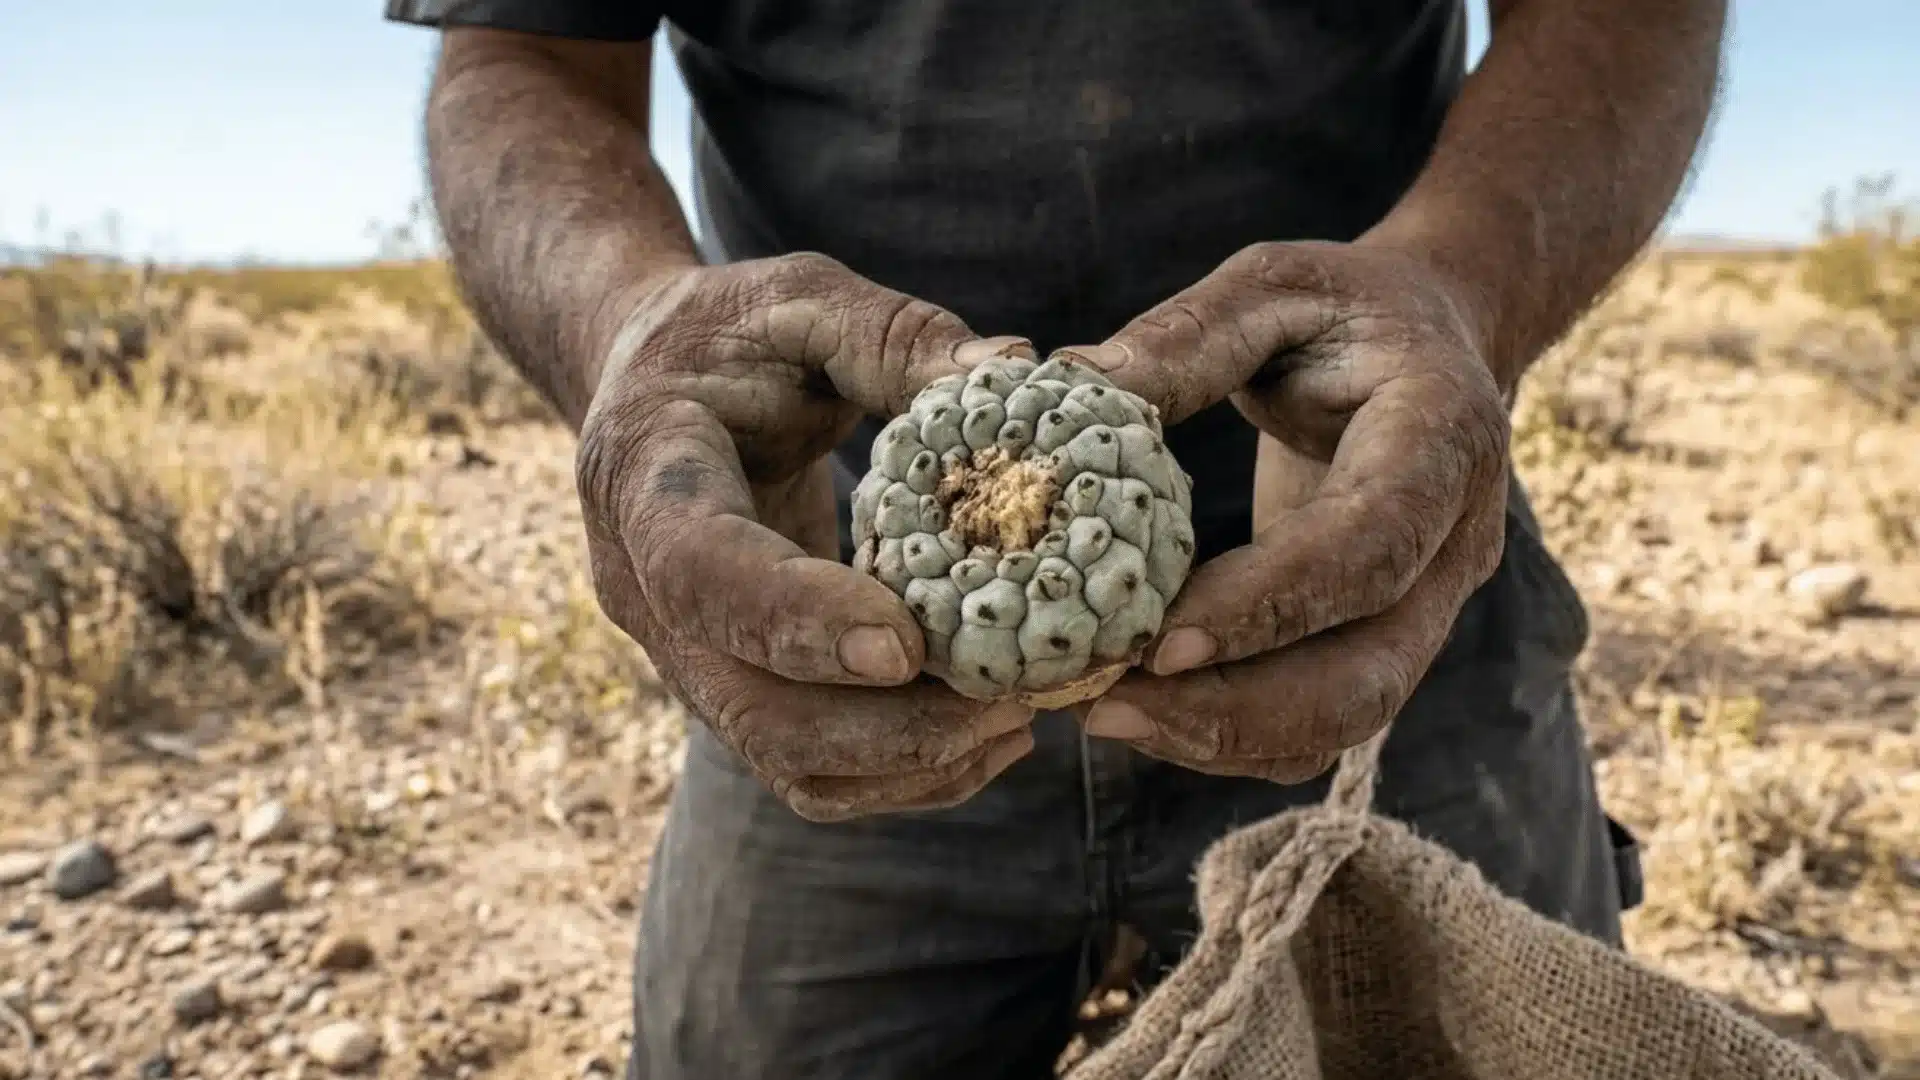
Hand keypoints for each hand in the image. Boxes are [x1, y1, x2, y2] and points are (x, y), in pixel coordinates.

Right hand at [576, 252, 1041, 820]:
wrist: (648, 387)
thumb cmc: (730, 334)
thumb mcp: (799, 297)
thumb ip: (894, 333)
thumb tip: (1013, 373)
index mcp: (643, 474)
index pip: (701, 574)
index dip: (796, 620)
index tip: (904, 646)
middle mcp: (644, 590)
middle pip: (751, 706)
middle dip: (888, 725)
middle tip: (1015, 699)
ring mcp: (682, 656)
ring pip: (783, 759)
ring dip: (907, 763)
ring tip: (1021, 718)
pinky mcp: (732, 689)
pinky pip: (808, 768)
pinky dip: (901, 772)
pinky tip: (988, 731)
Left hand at [1059, 239, 1512, 781]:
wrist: (1428, 343)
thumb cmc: (1342, 308)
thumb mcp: (1272, 284)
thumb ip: (1188, 335)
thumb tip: (1076, 381)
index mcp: (1443, 437)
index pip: (1372, 547)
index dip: (1273, 605)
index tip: (1161, 644)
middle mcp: (1457, 540)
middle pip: (1371, 670)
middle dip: (1237, 709)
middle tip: (1106, 708)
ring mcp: (1431, 604)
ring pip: (1348, 716)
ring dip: (1226, 737)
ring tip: (1104, 717)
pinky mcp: (1387, 639)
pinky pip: (1322, 721)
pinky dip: (1234, 736)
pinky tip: (1144, 710)